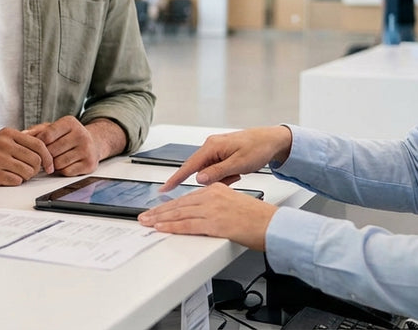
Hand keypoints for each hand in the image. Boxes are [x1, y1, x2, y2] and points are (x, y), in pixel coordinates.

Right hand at [0, 128, 53, 185]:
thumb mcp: (6, 137)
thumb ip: (26, 138)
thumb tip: (50, 137)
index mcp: (8, 133)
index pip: (38, 144)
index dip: (48, 157)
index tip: (50, 165)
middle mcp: (3, 144)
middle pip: (35, 160)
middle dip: (36, 169)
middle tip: (30, 170)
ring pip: (28, 172)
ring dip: (26, 176)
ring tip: (18, 173)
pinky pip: (17, 181)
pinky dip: (16, 181)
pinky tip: (8, 177)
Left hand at [25, 115, 101, 176]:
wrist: (93, 143)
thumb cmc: (68, 136)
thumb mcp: (54, 128)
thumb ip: (37, 131)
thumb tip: (22, 135)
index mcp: (70, 122)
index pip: (46, 136)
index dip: (38, 145)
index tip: (36, 148)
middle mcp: (81, 134)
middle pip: (51, 151)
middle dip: (46, 156)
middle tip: (47, 156)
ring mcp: (87, 149)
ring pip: (58, 163)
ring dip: (54, 164)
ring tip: (57, 158)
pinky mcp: (90, 164)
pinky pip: (66, 172)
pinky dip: (63, 170)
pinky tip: (66, 163)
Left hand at [137, 182, 276, 250]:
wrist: (273, 225)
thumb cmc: (259, 219)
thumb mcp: (234, 204)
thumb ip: (216, 207)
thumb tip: (203, 216)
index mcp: (217, 189)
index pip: (187, 198)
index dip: (170, 205)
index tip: (157, 210)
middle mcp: (212, 196)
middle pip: (180, 204)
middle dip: (159, 211)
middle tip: (144, 216)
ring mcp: (212, 209)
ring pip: (180, 213)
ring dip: (160, 218)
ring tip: (146, 222)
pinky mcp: (215, 223)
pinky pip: (188, 225)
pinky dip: (172, 227)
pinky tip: (161, 228)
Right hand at [160, 126, 291, 190]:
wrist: (272, 140)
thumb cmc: (258, 147)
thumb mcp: (239, 164)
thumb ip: (217, 172)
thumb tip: (199, 179)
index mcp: (212, 146)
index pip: (189, 166)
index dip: (176, 178)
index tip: (164, 188)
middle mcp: (210, 146)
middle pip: (201, 171)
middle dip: (214, 179)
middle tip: (233, 176)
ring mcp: (216, 150)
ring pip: (210, 172)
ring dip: (223, 177)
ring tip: (239, 173)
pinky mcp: (221, 154)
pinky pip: (217, 170)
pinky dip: (226, 174)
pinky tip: (238, 171)